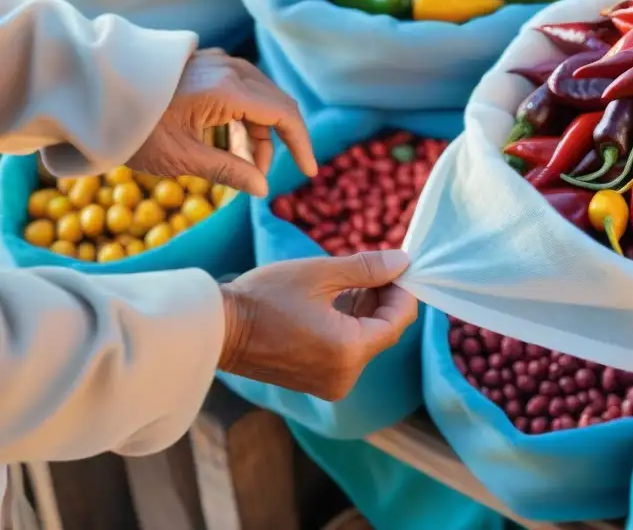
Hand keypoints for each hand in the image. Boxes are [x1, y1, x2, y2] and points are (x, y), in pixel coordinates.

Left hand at [126, 49, 317, 196]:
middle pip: (274, 105)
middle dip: (275, 142)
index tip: (308, 171)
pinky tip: (226, 143)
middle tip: (262, 175)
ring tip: (241, 165)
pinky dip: (242, 118)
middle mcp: (228, 68)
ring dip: (257, 132)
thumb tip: (263, 189)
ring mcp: (216, 62)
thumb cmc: (133, 130)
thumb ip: (230, 172)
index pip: (283, 115)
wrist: (91, 97)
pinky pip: (239, 90)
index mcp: (228, 89)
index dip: (301, 144)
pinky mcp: (204, 65)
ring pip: (258, 98)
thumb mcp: (184, 159)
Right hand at [218, 250, 416, 400]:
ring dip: (365, 310)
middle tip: (373, 267)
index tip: (398, 266)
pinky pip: (347, 351)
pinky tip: (335, 301)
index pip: (398, 321)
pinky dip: (348, 326)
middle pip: (383, 332)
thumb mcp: (320, 273)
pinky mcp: (316, 382)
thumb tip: (403, 261)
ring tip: (348, 280)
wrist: (217, 330)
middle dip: (383, 298)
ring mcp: (330, 383)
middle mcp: (345, 376)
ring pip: (366, 341)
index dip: (403, 291)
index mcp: (349, 351)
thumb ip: (367, 268)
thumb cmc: (264, 297)